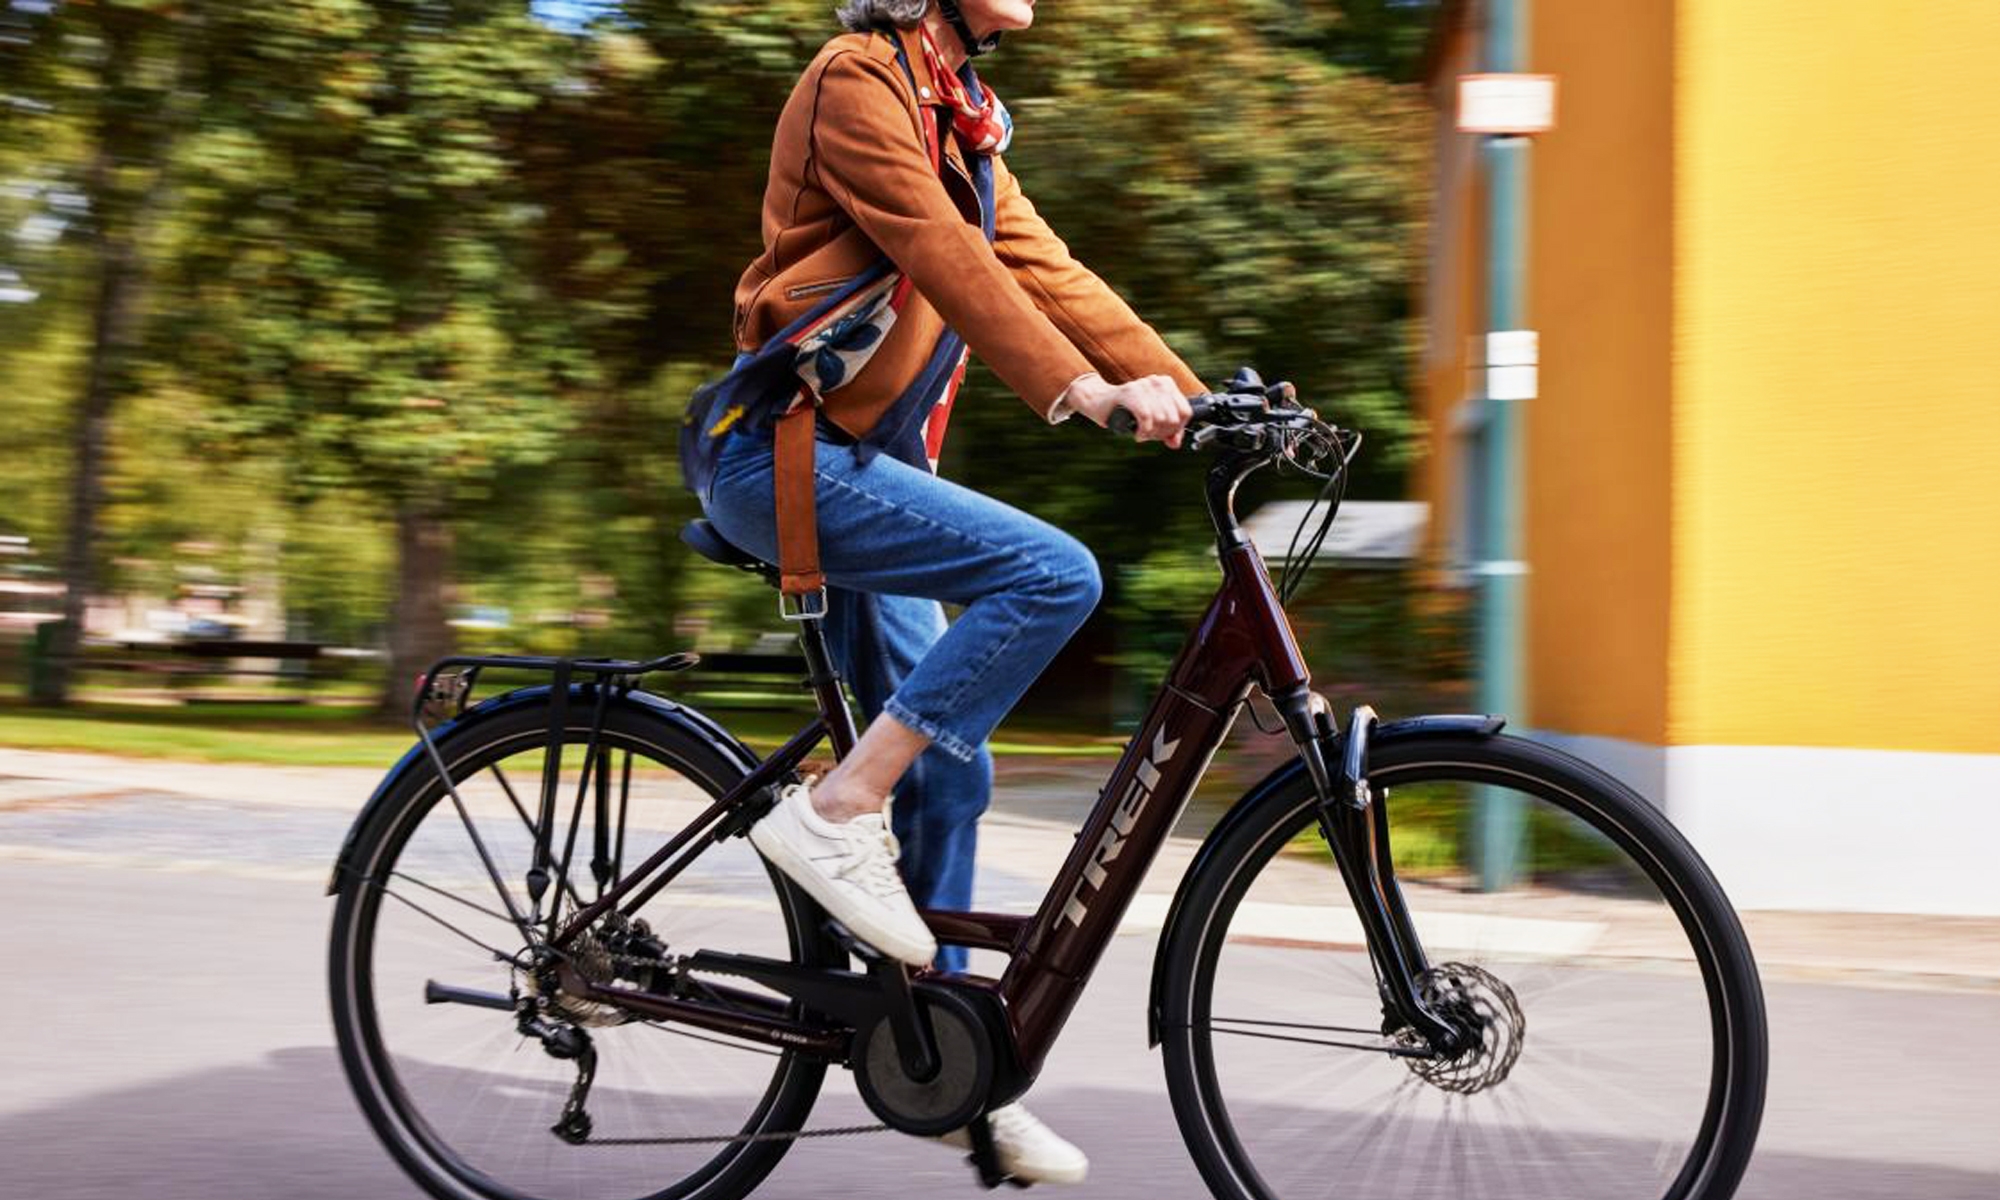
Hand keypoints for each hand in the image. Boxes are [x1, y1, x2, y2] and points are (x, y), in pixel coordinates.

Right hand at [1063, 372, 1193, 448]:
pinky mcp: (1129, 392)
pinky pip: (1146, 416)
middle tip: (1149, 435)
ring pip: (1161, 418)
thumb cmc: (1125, 410)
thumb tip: (1175, 443)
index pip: (1185, 412)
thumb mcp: (1151, 420)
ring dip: (1151, 433)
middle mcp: (1157, 382)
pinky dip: (1143, 430)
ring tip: (1142, 434)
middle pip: (1173, 418)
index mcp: (1166, 385)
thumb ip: (1166, 430)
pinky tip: (1137, 433)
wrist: (1098, 401)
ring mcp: (1143, 386)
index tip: (1164, 434)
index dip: (1177, 429)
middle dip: (1162, 433)